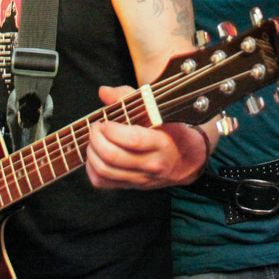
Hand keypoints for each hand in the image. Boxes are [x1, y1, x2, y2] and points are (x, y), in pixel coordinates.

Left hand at [85, 86, 208, 189]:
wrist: (187, 160)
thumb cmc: (171, 131)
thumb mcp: (158, 111)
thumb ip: (129, 98)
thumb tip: (103, 92)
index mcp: (161, 142)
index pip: (132, 140)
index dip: (112, 130)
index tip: (106, 121)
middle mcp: (151, 164)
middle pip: (113, 156)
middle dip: (96, 139)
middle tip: (96, 128)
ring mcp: (140, 178)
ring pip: (104, 171)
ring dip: (91, 153)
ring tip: (94, 141)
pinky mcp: (132, 186)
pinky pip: (103, 182)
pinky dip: (91, 169)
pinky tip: (95, 156)